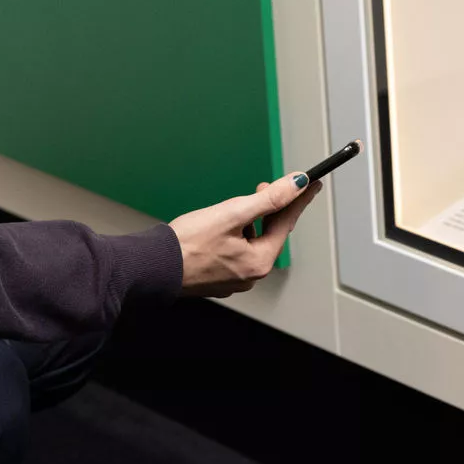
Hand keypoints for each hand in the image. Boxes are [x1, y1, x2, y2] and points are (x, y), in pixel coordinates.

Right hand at [168, 174, 322, 297]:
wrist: (152, 265)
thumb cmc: (187, 243)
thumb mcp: (232, 213)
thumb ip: (267, 199)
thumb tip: (295, 185)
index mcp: (258, 262)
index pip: (286, 223)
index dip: (298, 199)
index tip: (311, 183)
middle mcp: (249, 275)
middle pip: (269, 234)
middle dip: (270, 210)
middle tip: (264, 188)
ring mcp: (232, 279)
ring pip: (251, 243)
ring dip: (250, 222)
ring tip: (237, 207)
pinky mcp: (216, 277)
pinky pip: (236, 252)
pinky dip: (236, 235)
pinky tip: (222, 227)